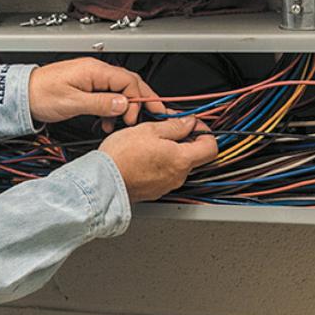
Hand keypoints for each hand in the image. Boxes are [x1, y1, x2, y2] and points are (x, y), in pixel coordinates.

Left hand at [28, 58, 164, 129]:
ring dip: (123, 108)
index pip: (128, 81)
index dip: (137, 100)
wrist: (22, 94)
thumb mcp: (72, 102)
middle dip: (140, 101)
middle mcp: (96, 71)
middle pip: (129, 83)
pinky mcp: (87, 87)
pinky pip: (108, 96)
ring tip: (120, 125)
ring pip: (119, 91)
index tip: (135, 117)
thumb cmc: (40, 94)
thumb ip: (100, 103)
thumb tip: (123, 104)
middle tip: (149, 116)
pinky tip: (107, 122)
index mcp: (95, 70)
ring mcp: (92, 78)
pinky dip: (111, 109)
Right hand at [99, 116, 218, 203]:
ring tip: (151, 143)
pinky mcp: (153, 192)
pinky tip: (144, 157)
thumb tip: (188, 123)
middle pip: (195, 156)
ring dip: (171, 153)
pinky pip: (164, 175)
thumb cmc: (121, 157)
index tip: (193, 125)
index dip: (205, 133)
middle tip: (169, 129)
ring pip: (178, 166)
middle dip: (186, 141)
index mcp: (181, 159)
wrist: (102, 181)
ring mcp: (166, 186)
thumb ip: (174, 125)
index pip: (211, 147)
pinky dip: (159, 165)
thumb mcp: (149, 129)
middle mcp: (178, 176)